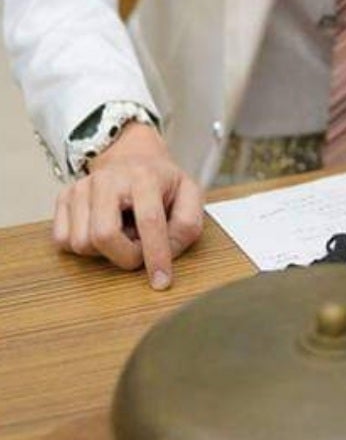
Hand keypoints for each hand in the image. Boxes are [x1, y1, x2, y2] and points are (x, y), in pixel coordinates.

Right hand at [53, 122, 203, 288]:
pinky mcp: (64, 197)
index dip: (156, 255)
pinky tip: (104, 232)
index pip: (149, 221)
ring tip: (122, 234)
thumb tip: (168, 252)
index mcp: (144, 176)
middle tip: (139, 251)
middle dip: (124, 256)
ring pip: (81, 243)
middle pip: (104, 235)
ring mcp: (81, 187)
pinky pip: (63, 241)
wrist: (131, 158)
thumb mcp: (189, 195)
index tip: (161, 281)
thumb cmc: (161, 183)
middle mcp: (107, 179)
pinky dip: (85, 247)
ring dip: (105, 251)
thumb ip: (187, 224)